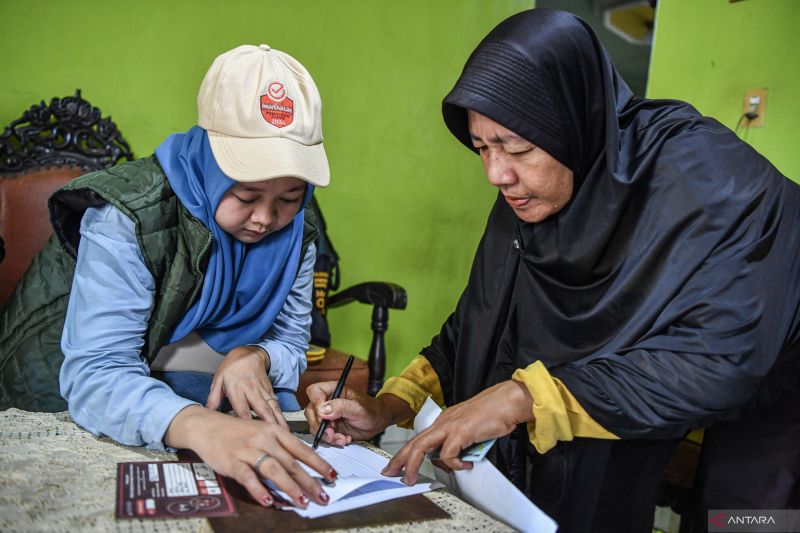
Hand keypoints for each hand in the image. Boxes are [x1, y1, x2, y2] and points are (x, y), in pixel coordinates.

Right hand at [166, 406, 336, 507]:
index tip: (332, 476)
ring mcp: (249, 450)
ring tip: (302, 502)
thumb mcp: (262, 432)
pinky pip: (248, 477)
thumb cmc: (237, 431)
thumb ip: (280, 447)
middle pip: (292, 463)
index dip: (319, 463)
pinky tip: (269, 501)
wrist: (207, 425)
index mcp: (275, 431)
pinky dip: (259, 490)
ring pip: (274, 470)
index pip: (302, 449)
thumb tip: (299, 466)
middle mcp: (265, 439)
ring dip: (291, 488)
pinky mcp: (233, 461)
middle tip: (323, 496)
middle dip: (310, 482)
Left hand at [206, 345, 286, 428]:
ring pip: (272, 408)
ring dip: (278, 422)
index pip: (242, 409)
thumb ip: (213, 398)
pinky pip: (276, 405)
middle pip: (261, 409)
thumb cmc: (232, 368)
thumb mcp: (218, 380)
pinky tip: (284, 426)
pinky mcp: (270, 391)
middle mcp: (252, 391)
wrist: (248, 354)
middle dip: (268, 424)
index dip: (246, 423)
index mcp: (237, 389)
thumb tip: (207, 413)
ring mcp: (263, 391)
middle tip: (273, 436)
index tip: (249, 435)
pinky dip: (281, 416)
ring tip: (284, 434)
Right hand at [304, 382, 413, 444]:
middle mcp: (328, 401)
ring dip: (327, 435)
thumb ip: (341, 407)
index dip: (316, 404)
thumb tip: (322, 410)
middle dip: (320, 425)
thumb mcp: (358, 408)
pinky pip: (322, 435)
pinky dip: (332, 440)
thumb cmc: (371, 409)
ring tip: (342, 438)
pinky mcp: (330, 427)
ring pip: (315, 425)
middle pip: (311, 411)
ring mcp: (327, 415)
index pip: (314, 391)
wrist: (378, 422)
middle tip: (331, 432)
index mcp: (334, 390)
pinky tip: (344, 439)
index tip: (324, 416)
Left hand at [383, 380, 532, 484]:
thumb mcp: (469, 430)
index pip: (419, 438)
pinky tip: (465, 465)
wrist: (507, 401)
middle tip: (390, 473)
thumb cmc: (493, 413)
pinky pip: (449, 454)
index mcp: (444, 421)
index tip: (397, 465)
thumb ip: (458, 443)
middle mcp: (443, 422)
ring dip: (413, 465)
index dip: (405, 452)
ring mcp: (450, 426)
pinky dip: (455, 464)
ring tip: (411, 479)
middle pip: (414, 442)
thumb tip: (453, 460)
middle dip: (399, 460)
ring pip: (422, 447)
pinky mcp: (460, 431)